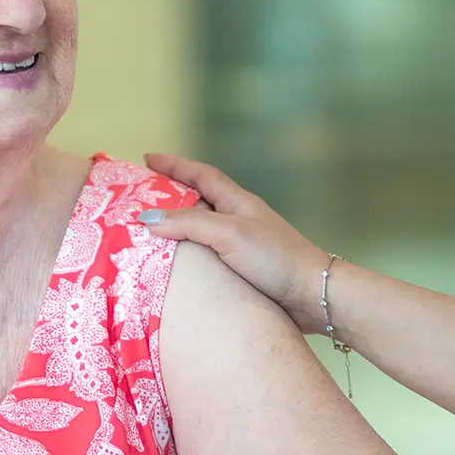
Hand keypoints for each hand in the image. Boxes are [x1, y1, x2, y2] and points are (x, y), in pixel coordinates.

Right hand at [142, 156, 330, 333]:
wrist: (314, 295)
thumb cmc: (275, 258)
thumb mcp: (229, 233)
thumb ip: (190, 223)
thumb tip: (147, 217)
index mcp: (238, 203)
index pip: (201, 175)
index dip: (175, 165)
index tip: (148, 159)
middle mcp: (240, 220)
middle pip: (200, 199)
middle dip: (171, 193)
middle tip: (141, 196)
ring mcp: (243, 245)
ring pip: (204, 228)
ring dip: (179, 225)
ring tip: (151, 231)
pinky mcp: (244, 270)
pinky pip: (208, 254)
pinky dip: (189, 253)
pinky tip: (178, 266)